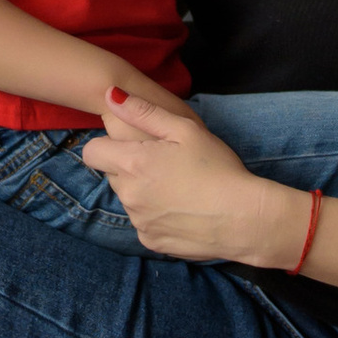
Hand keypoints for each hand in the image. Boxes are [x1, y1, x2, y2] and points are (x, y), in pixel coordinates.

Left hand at [81, 87, 304, 267]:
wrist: (244, 219)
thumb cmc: (218, 168)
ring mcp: (139, 222)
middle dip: (129, 167)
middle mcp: (129, 195)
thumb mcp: (185, 130)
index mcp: (133, 163)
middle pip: (112, 175)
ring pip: (128, 200)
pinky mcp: (150, 242)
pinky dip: (155, 216)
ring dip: (142, 192)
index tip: (131, 145)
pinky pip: (143, 223)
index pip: (92, 152)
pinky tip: (182, 209)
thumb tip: (110, 94)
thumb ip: (143, 111)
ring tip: (178, 187)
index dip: (108, 145)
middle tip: (164, 164)